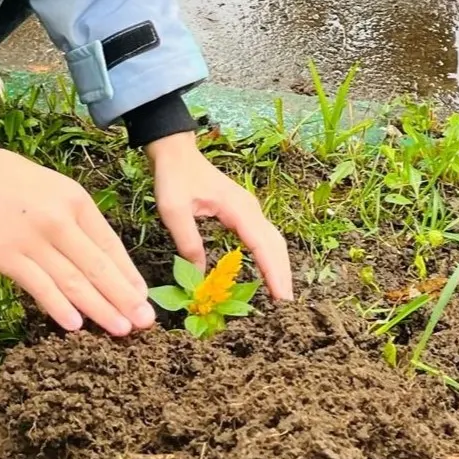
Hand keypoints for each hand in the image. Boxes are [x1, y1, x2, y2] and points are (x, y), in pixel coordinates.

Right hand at [0, 142, 155, 335]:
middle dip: (123, 297)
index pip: (110, 245)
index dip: (128, 274)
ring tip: (120, 328)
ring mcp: (33, 241)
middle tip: (144, 321)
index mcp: (77, 203)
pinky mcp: (7, 257)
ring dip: (99, 308)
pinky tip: (75, 324)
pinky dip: (58, 306)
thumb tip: (108, 264)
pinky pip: (38, 286)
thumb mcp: (61, 191)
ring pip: (72, 281)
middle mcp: (60, 221)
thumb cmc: (20, 185)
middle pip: (97, 266)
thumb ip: (82, 224)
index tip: (143, 297)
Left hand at [146, 132, 292, 301]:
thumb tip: (201, 275)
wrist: (175, 152)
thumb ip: (188, 242)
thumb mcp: (173, 211)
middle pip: (275, 245)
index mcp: (238, 209)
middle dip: (282, 274)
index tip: (281, 298)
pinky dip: (269, 257)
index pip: (262, 245)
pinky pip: (263, 238)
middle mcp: (250, 209)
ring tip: (279, 295)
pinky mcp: (244, 213)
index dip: (273, 273)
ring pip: (273, 241)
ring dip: (278, 266)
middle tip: (285, 307)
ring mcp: (249, 209)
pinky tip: (267, 272)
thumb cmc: (173, 177)